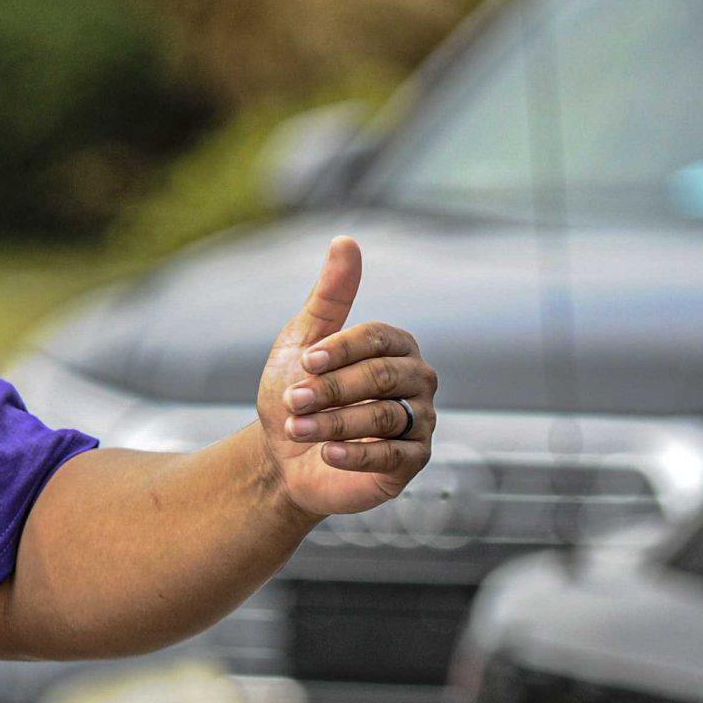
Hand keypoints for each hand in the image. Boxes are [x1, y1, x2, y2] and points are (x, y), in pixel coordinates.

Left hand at [257, 236, 437, 518]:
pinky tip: (326, 453)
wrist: (282, 458)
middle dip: (332, 389)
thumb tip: (346, 241)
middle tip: (293, 399)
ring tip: (296, 427)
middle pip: (383, 377)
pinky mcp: (412, 462)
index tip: (304, 361)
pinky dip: (356, 453)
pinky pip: (393, 455)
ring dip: (335, 421)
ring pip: (385, 417)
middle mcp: (417, 381)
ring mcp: (420, 421)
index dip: (340, 349)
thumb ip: (329, 296)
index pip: (379, 338)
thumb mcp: (302, 341)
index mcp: (396, 347)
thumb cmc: (296, 393)